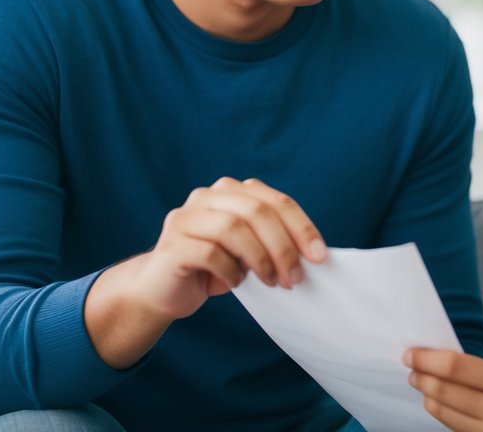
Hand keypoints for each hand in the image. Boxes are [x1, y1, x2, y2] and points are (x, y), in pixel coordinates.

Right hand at [86, 177, 325, 366]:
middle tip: (295, 277)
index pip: (275, 201)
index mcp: (231, 191)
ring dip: (260, 259)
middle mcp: (206, 196)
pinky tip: (235, 283)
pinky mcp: (173, 242)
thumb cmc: (214, 269)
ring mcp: (186, 217)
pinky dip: (230, 270)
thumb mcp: (249, 251)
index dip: (301, 227)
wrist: (161, 291)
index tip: (320, 256)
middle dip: (283, 246)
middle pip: (257, 211)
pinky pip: (210, 252)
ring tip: (271, 282)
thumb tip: (312, 254)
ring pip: (233, 227)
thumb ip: (272, 241)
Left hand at [404, 348, 482, 431]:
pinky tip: (439, 404)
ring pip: (442, 412)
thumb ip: (479, 373)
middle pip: (443, 390)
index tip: (410, 353)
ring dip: (427, 396)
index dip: (426, 358)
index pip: (455, 367)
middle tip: (411, 370)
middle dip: (420, 377)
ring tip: (423, 386)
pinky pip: (452, 428)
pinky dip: (441, 413)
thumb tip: (437, 360)